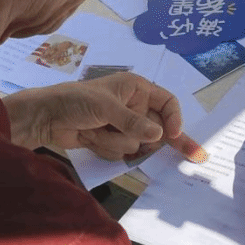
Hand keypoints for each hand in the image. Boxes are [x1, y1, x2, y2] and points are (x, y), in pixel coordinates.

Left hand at [2, 73, 198, 161]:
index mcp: (136, 89)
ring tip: (95, 131)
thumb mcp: (106, 107)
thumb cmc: (76, 101)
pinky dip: (107, 149)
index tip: (174, 134)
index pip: (166, 102)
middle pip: (158, 128)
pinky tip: (90, 139)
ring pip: (137, 144)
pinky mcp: (112, 141)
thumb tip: (158, 134)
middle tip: (198, 155)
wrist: (45, 117)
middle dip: (158, 139)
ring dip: (116, 142)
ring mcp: (123, 126)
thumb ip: (133, 121)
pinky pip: (122, 153)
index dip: (173, 118)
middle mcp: (134, 106)